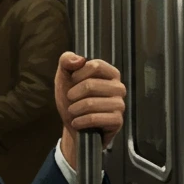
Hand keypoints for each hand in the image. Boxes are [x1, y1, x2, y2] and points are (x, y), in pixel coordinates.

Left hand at [55, 53, 125, 168]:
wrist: (74, 124)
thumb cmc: (72, 99)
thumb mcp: (64, 77)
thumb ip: (67, 61)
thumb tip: (80, 59)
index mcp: (110, 73)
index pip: (95, 65)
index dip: (77, 74)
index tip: (72, 82)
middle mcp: (119, 87)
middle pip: (90, 85)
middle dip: (73, 94)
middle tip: (70, 100)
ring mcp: (119, 105)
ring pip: (90, 103)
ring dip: (74, 109)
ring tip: (73, 112)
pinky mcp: (117, 121)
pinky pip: (94, 118)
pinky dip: (80, 121)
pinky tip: (77, 123)